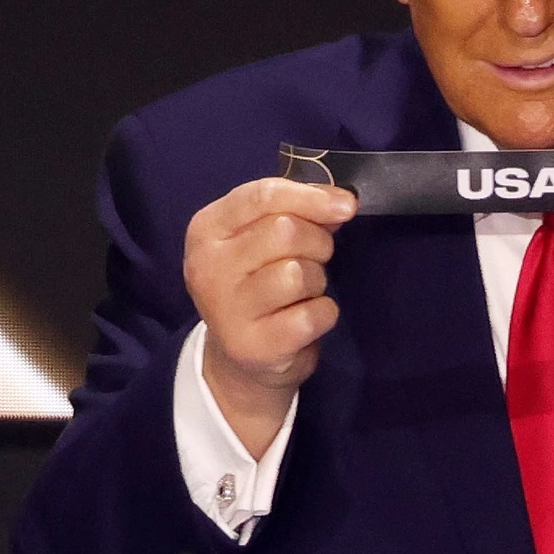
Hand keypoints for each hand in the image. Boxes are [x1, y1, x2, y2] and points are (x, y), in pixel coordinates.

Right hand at [183, 178, 356, 456]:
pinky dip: (324, 313)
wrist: (241, 357)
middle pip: (285, 231)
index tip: (347, 205)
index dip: (311, 197)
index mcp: (207, 229)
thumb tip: (342, 203)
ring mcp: (226, 309)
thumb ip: (294, 212)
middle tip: (315, 259)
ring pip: (298, 273)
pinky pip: (313, 314)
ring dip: (318, 280)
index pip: (262, 196)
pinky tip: (307, 318)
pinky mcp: (253, 346)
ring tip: (304, 292)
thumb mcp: (261, 237)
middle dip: (317, 242)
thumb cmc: (258, 282)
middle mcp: (207, 267)